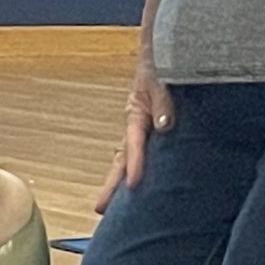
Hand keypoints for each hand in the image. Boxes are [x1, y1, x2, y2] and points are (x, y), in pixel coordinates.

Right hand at [96, 54, 174, 212]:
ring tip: (113, 209)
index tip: (134, 184)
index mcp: (135, 114)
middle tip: (100, 209)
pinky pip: (145, 157)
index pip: (133, 143)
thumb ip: (163, 100)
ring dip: (121, 183)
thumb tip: (165, 124)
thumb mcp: (160, 78)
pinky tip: (141, 191)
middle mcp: (135, 127)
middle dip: (111, 185)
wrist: (162, 55)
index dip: (135, 163)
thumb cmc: (160, 65)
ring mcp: (142, 133)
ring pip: (128, 161)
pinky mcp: (152, 135)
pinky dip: (140, 173)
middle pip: (121, 160)